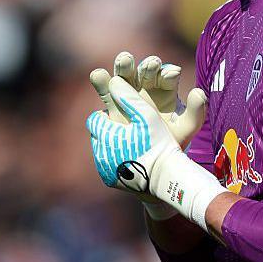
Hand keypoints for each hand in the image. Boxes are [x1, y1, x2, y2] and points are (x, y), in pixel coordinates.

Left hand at [86, 75, 189, 191]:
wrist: (166, 176)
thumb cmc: (159, 142)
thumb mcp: (146, 115)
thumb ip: (129, 97)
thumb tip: (114, 80)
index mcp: (106, 134)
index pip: (95, 119)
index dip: (107, 115)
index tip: (122, 116)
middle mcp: (100, 153)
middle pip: (98, 135)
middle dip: (109, 130)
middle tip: (128, 130)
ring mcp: (104, 169)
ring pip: (102, 150)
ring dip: (112, 145)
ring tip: (132, 144)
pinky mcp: (110, 181)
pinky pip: (108, 166)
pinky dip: (116, 160)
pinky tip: (132, 158)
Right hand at [89, 52, 203, 148]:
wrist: (147, 160)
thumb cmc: (169, 142)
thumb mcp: (185, 129)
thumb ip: (195, 112)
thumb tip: (198, 92)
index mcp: (166, 90)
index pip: (167, 76)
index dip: (168, 73)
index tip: (171, 75)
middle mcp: (147, 86)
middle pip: (146, 71)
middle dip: (148, 66)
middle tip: (151, 65)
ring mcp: (128, 91)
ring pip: (126, 74)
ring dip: (125, 65)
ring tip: (124, 61)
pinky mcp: (112, 100)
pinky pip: (106, 88)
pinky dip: (101, 79)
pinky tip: (99, 74)